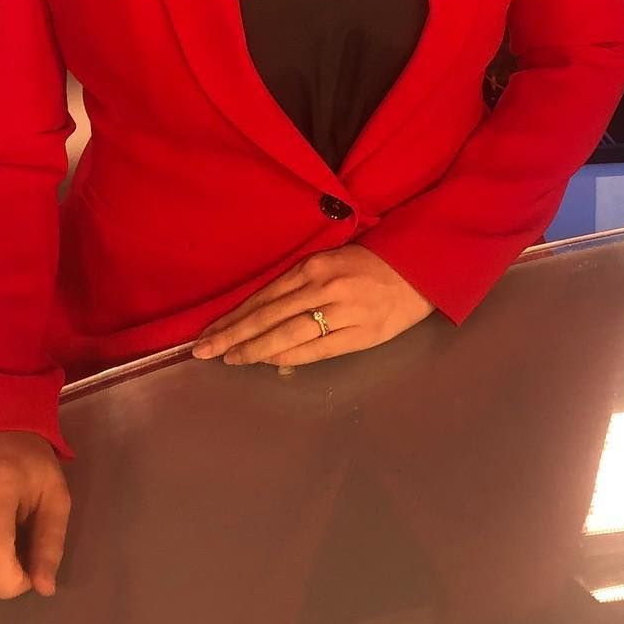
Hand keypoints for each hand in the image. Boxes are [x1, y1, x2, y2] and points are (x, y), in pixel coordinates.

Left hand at [191, 244, 433, 366]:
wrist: (420, 271)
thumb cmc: (373, 264)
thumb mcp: (333, 260)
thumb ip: (301, 282)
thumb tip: (262, 314)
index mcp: (316, 265)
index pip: (265, 295)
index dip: (235, 316)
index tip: (209, 331)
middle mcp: (325, 287)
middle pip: (269, 316)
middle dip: (233, 335)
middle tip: (203, 351)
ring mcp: (343, 312)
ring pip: (288, 335)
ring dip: (254, 350)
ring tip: (230, 359)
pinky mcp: (360, 334)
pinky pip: (316, 350)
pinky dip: (288, 358)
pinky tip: (268, 363)